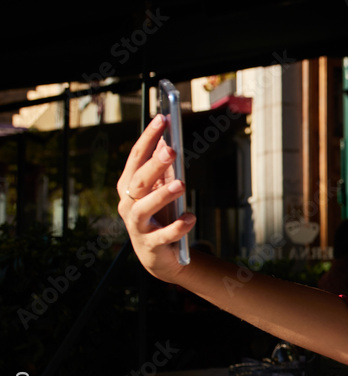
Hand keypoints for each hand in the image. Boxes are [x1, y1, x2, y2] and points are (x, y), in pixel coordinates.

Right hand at [116, 115, 195, 282]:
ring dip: (162, 194)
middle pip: (138, 180)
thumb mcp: (161, 190)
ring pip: (144, 207)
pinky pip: (163, 235)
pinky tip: (190, 218)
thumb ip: (164, 170)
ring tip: (181, 184)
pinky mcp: (150, 245)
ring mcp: (137, 226)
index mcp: (129, 186)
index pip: (136, 157)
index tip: (162, 119)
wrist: (159, 256)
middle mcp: (128, 204)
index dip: (148, 137)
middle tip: (172, 150)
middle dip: (154, 164)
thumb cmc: (160, 216)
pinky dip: (178, 227)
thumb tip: (168, 140)